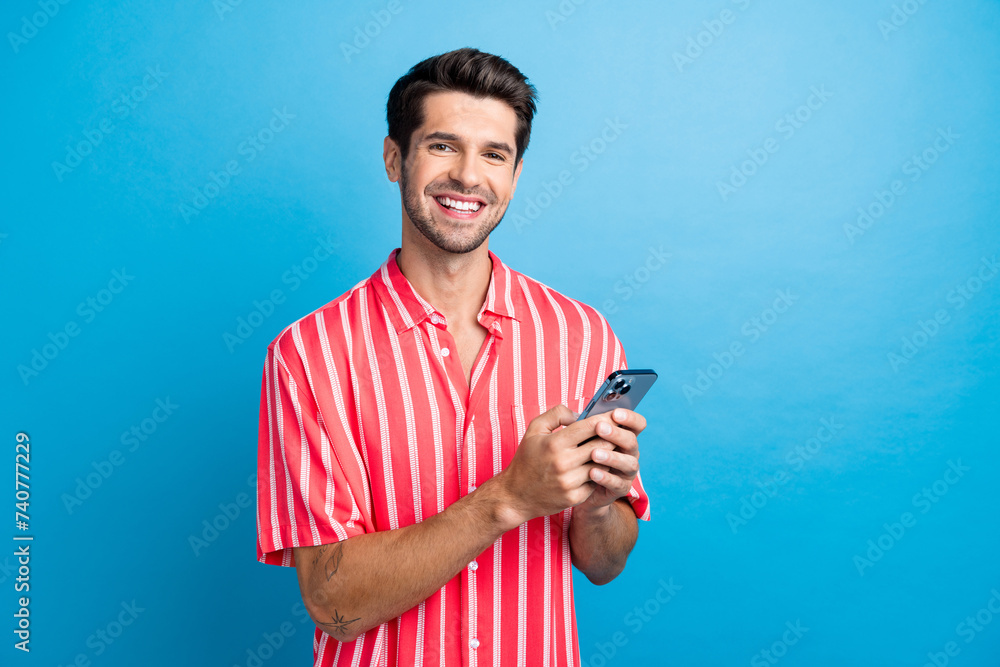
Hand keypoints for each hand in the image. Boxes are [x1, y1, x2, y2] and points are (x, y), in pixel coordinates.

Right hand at [491, 404, 623, 526]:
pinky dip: (600, 472)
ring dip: (609, 455)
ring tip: (612, 447)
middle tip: (619, 431)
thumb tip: (580, 415)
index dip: (605, 419)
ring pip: (602, 464)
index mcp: (554, 444)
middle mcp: (563, 463)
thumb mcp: (534, 429)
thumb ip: (557, 414)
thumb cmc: (526, 459)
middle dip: (612, 436)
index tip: (615, 416)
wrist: (516, 495)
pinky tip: (600, 466)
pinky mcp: (575, 497)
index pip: (589, 427)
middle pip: (601, 445)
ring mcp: (570, 482)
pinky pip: (597, 480)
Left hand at [576, 408, 644, 514]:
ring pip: (628, 463)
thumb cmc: (582, 455)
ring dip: (612, 457)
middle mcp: (629, 452)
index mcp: (624, 436)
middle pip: (631, 441)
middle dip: (616, 434)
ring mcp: (627, 471)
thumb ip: (583, 425)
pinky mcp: (621, 488)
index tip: (615, 413)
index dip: (630, 418)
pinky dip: (606, 477)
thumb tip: (575, 415)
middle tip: (599, 428)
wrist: (579, 486)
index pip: (637, 424)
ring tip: (594, 453)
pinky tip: (592, 472)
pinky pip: (617, 484)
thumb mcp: (582, 438)